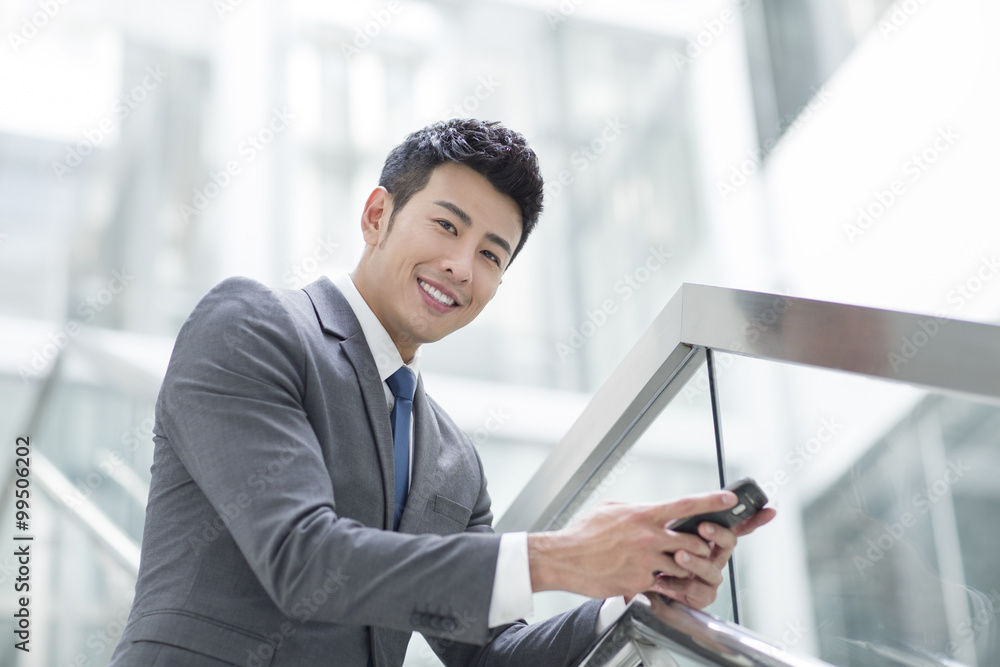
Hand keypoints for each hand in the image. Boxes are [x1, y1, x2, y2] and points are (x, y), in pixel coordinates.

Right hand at [527, 491, 742, 599]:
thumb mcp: (611, 508)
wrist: (565, 559)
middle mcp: (649, 537)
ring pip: (682, 565)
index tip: (730, 500)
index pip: (686, 505)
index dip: (712, 501)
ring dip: (681, 566)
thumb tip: (651, 509)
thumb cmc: (584, 533)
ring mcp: (646, 561)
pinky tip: (641, 574)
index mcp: (643, 514)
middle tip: (696, 548)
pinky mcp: (641, 581)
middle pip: (694, 543)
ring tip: (668, 563)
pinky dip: (657, 579)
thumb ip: (636, 508)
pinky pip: (661, 581)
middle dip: (701, 547)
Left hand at [640, 507, 776, 608]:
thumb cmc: (661, 549)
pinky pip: (698, 590)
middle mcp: (716, 556)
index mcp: (712, 537)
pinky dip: (680, 583)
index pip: (738, 526)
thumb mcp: (671, 528)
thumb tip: (689, 499)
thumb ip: (683, 515)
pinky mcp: (703, 595)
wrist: (646, 578)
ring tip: (679, 555)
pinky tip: (665, 578)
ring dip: (695, 562)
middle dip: (718, 534)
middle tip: (702, 527)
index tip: (769, 510)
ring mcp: (711, 576)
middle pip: (728, 543)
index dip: (755, 519)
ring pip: (712, 569)